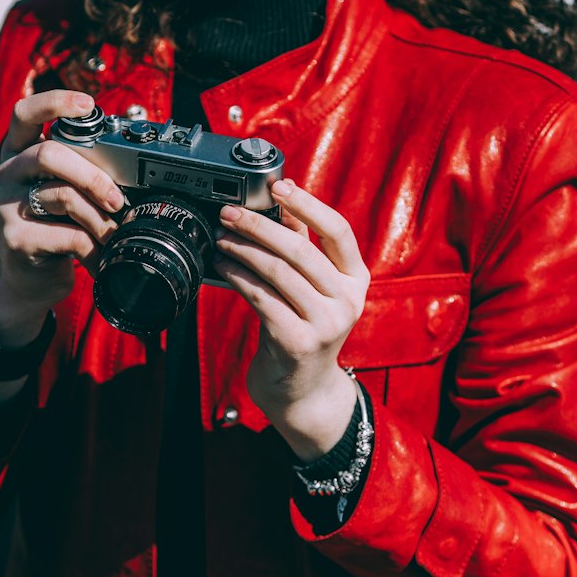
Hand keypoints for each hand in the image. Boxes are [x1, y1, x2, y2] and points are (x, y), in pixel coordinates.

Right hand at [0, 89, 124, 347]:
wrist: (24, 283)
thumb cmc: (50, 230)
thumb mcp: (59, 194)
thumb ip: (78, 172)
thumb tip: (130, 168)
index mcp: (18, 154)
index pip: (25, 114)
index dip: (55, 102)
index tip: (88, 103)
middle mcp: (6, 174)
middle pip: (48, 154)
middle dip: (93, 175)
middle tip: (116, 200)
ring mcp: (5, 206)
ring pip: (62, 196)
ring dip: (98, 218)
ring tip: (111, 235)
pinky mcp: (15, 239)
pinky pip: (67, 235)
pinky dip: (93, 248)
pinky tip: (97, 259)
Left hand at [212, 178, 369, 460]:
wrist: (302, 391)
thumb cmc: (304, 330)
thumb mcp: (313, 289)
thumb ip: (304, 247)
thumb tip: (286, 203)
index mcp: (356, 280)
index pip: (338, 231)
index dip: (307, 205)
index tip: (278, 186)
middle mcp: (347, 301)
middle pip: (300, 249)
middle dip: (259, 225)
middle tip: (229, 213)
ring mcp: (325, 324)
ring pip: (277, 272)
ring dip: (242, 250)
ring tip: (221, 239)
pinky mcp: (297, 342)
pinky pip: (261, 298)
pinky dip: (238, 277)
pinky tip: (223, 268)